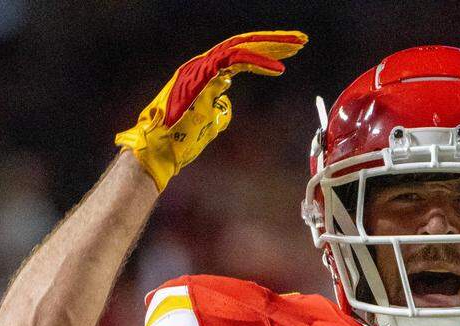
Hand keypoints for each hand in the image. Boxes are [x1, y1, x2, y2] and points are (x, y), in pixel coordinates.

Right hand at [115, 31, 307, 190]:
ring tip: (296, 44)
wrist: (159, 152)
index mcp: (204, 75)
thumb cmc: (180, 142)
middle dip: (274, 40)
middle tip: (301, 39)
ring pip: (241, 47)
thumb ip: (217, 108)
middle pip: (243, 46)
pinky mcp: (201, 77)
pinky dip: (257, 62)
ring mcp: (200, 69)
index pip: (240, 56)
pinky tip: (278, 67)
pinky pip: (233, 61)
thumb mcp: (206, 123)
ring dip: (271, 44)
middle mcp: (202, 66)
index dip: (265, 52)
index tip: (289, 53)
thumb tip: (225, 98)